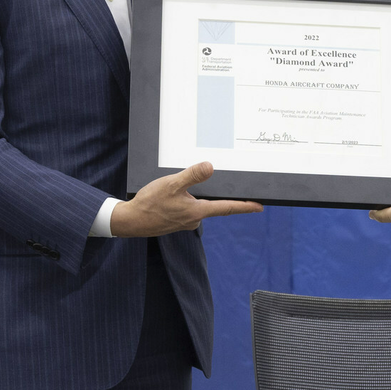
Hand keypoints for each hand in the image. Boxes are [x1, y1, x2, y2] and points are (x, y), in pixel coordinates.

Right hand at [111, 161, 261, 235]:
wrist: (130, 222)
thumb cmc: (149, 203)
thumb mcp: (171, 184)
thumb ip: (192, 176)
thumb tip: (210, 167)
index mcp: (197, 211)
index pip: (227, 208)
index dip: (245, 206)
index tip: (259, 206)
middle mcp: (194, 219)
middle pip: (213, 205)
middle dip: (217, 196)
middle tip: (225, 185)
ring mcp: (185, 222)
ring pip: (197, 205)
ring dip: (196, 196)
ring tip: (184, 188)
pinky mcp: (176, 221)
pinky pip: (186, 208)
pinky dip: (185, 200)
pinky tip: (173, 195)